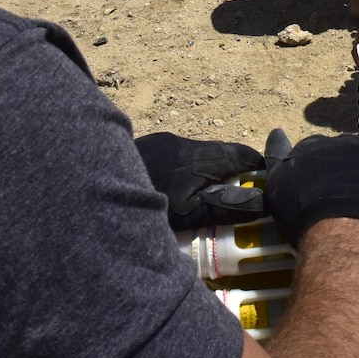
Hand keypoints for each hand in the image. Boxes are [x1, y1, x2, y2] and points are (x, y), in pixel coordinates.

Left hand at [134, 133, 266, 230]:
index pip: (239, 153)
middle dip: (231, 168)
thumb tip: (259, 203)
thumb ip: (225, 207)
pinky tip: (174, 187)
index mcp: (198, 157)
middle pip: (217, 152)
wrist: (92, 190)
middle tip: (239, 190)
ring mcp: (161, 141)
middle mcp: (182, 142)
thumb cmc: (147, 207)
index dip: (256, 164)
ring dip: (204, 169)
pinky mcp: (146, 146)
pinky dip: (183, 169)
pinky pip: (174, 155)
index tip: (266, 178)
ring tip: (205, 192)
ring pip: (194, 153)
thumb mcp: (189, 216)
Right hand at [263, 135, 358, 246]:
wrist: (341, 227)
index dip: (319, 167)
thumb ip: (276, 159)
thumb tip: (277, 133)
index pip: (315, 149)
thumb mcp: (277, 187)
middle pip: (344, 148)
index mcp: (314, 146)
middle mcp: (343, 141)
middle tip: (346, 189)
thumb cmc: (304, 213)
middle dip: (345, 164)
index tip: (321, 184)